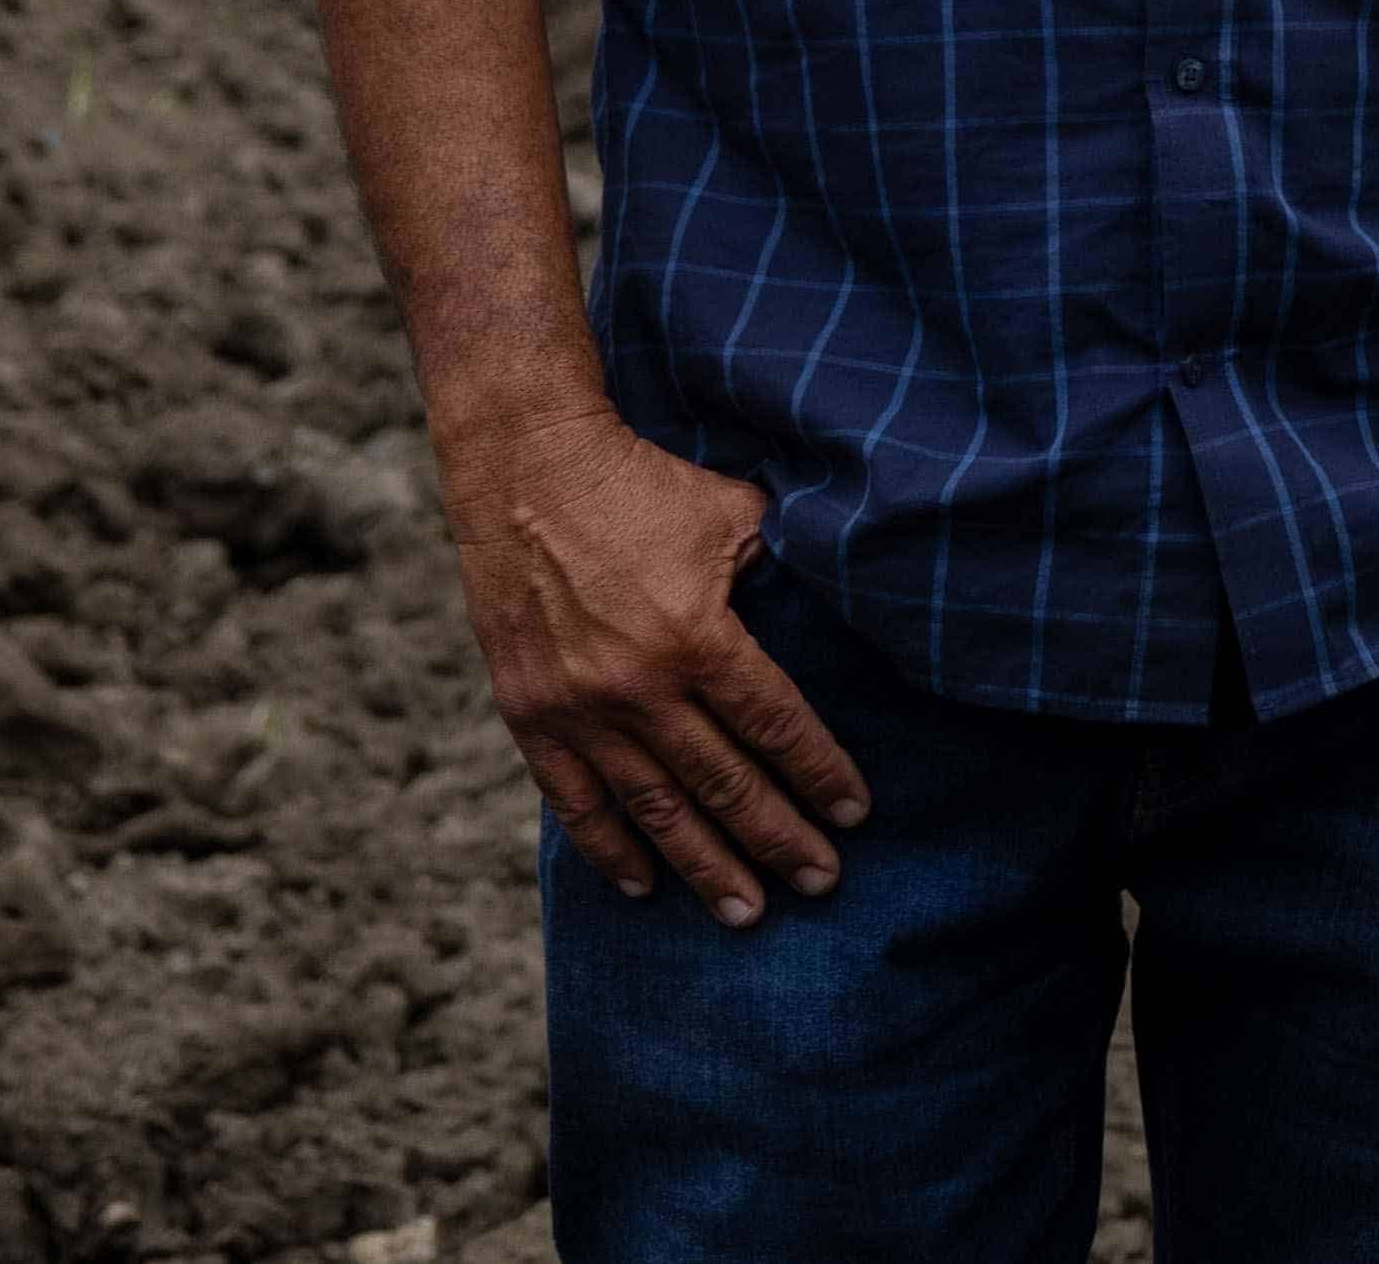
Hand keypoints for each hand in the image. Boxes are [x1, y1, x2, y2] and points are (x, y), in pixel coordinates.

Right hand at [438, 409, 866, 929]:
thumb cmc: (640, 483)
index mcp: (699, 637)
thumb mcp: (730, 512)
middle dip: (780, 840)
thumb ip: (781, 564)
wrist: (525, 464)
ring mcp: (580, 708)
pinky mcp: (531, 713)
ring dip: (706, 867)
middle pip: (726, 785)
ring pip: (656, 810)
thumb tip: (838, 592)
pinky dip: (610, 848)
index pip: (776, 727)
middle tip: (821, 883)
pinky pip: (575, 800)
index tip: (854, 816)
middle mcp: (640, 686)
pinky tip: (643, 886)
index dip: (820, 775)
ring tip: (749, 913)